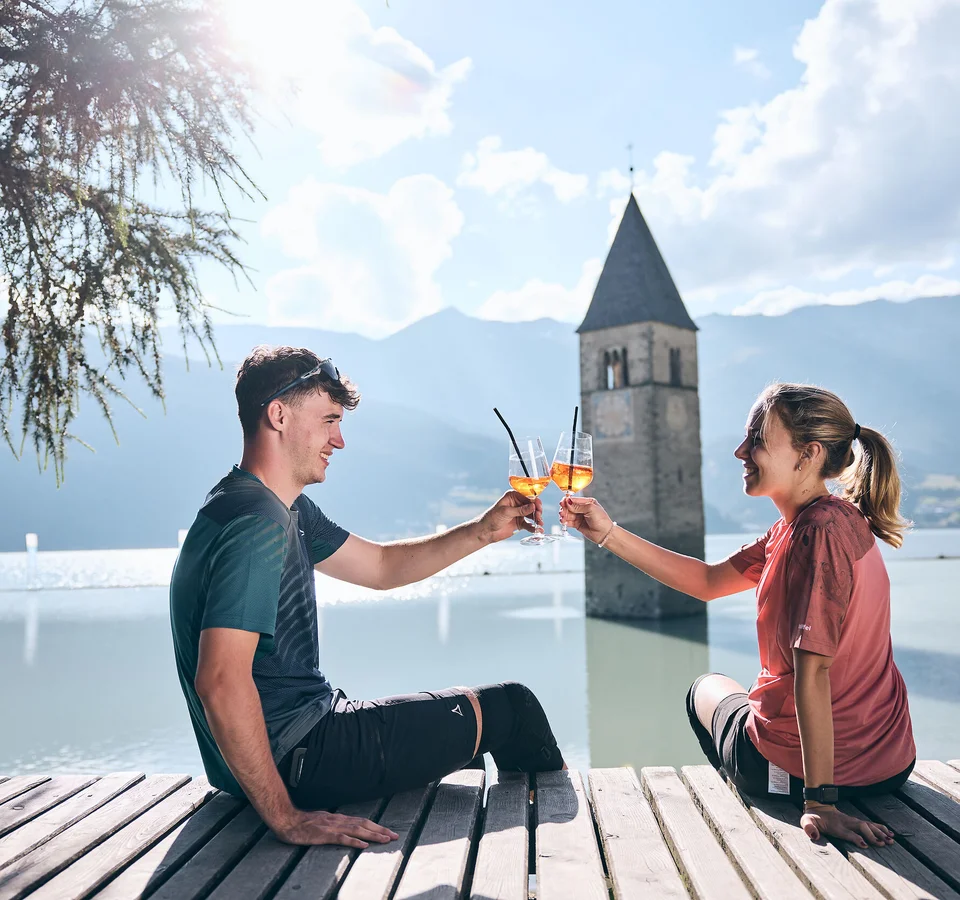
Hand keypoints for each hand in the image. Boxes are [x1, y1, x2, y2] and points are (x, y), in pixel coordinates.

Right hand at [272, 809, 398, 847]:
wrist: (287, 820)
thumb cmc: (303, 823)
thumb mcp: (323, 822)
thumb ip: (335, 825)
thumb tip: (348, 829)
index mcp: (339, 818)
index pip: (362, 821)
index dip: (376, 826)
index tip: (389, 832)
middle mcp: (339, 820)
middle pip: (364, 824)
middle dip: (380, 830)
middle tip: (394, 836)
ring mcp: (332, 827)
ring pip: (357, 830)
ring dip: (372, 835)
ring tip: (385, 839)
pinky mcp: (324, 835)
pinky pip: (341, 838)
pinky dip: (354, 841)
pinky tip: (363, 845)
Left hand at [478, 491, 542, 543]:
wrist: (486, 531)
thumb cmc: (492, 517)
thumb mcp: (506, 512)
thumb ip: (520, 510)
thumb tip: (533, 506)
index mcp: (512, 496)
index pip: (527, 496)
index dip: (534, 501)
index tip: (538, 507)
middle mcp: (517, 504)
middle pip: (531, 506)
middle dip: (537, 511)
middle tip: (538, 517)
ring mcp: (519, 514)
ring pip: (532, 515)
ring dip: (537, 519)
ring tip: (540, 524)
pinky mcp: (520, 523)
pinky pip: (529, 524)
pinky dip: (534, 527)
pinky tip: (538, 530)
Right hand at [559, 495, 612, 543]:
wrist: (605, 534)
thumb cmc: (601, 520)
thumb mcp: (590, 509)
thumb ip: (578, 506)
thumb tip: (567, 502)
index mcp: (587, 502)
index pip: (574, 500)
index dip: (567, 501)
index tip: (562, 503)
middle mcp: (583, 509)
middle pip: (570, 507)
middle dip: (565, 509)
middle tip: (562, 512)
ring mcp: (580, 517)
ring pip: (568, 514)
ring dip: (564, 516)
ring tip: (562, 518)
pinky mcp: (577, 524)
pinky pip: (569, 522)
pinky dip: (565, 521)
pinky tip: (564, 522)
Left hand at [801, 803, 893, 846]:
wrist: (817, 806)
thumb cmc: (812, 817)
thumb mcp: (806, 821)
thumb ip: (809, 827)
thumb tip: (813, 835)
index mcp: (835, 825)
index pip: (847, 832)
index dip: (855, 838)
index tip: (865, 845)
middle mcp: (846, 822)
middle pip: (861, 827)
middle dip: (872, 835)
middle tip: (883, 844)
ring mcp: (852, 821)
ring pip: (868, 825)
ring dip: (879, 832)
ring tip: (891, 840)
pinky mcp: (856, 821)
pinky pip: (870, 824)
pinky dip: (880, 828)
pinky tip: (889, 833)